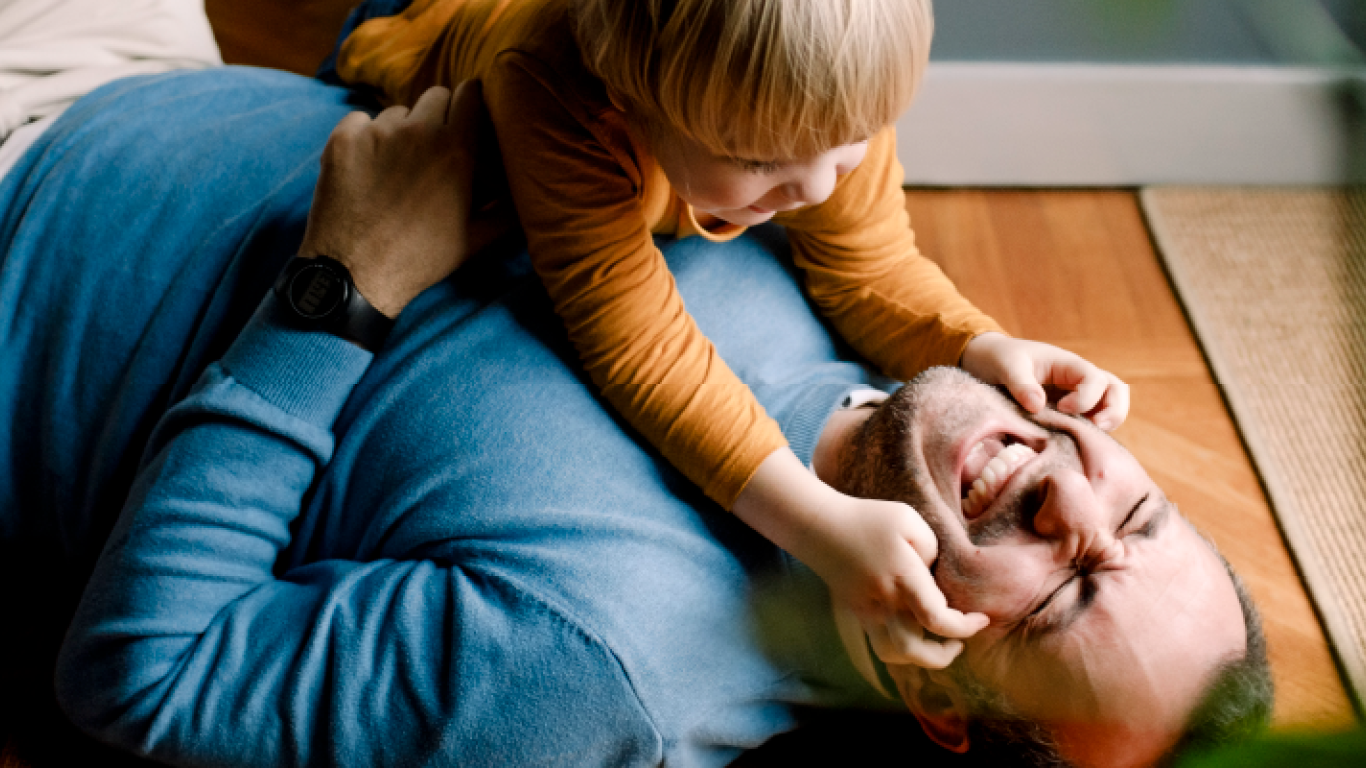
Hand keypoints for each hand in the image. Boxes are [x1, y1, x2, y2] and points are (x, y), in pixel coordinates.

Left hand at [299, 81, 510, 316]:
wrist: (356, 274)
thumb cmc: (422, 259)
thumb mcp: (477, 239)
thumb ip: (509, 210)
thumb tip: (531, 194)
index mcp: (457, 150)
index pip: (470, 93)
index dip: (470, 104)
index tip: (466, 118)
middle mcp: (418, 131)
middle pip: (435, 96)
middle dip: (437, 116)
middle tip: (432, 150)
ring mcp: (377, 132)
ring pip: (396, 113)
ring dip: (400, 132)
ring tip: (396, 168)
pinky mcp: (343, 139)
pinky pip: (360, 121)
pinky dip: (364, 139)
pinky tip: (367, 170)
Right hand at [807, 494, 988, 668]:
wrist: (819, 527)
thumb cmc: (867, 519)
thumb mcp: (908, 520)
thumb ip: (932, 549)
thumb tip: (935, 575)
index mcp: (903, 579)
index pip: (938, 619)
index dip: (965, 626)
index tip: (981, 618)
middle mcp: (885, 603)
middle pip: (915, 651)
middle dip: (944, 656)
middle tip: (958, 641)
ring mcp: (868, 612)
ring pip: (894, 655)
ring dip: (920, 658)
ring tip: (936, 643)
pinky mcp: (858, 614)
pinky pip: (879, 645)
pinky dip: (900, 650)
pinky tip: (912, 633)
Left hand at [960, 332, 1129, 430]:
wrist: (988, 361)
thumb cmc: (1000, 358)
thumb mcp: (1006, 366)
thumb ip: (1021, 384)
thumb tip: (1037, 406)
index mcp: (1068, 364)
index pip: (1096, 379)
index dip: (1086, 397)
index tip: (1063, 409)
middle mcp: (1079, 380)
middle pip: (1116, 391)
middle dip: (1114, 411)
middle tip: (1095, 430)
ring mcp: (1076, 396)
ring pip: (1109, 407)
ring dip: (1106, 423)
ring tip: (1088, 441)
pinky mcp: (1067, 412)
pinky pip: (1089, 422)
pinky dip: (1089, 433)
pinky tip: (1073, 445)